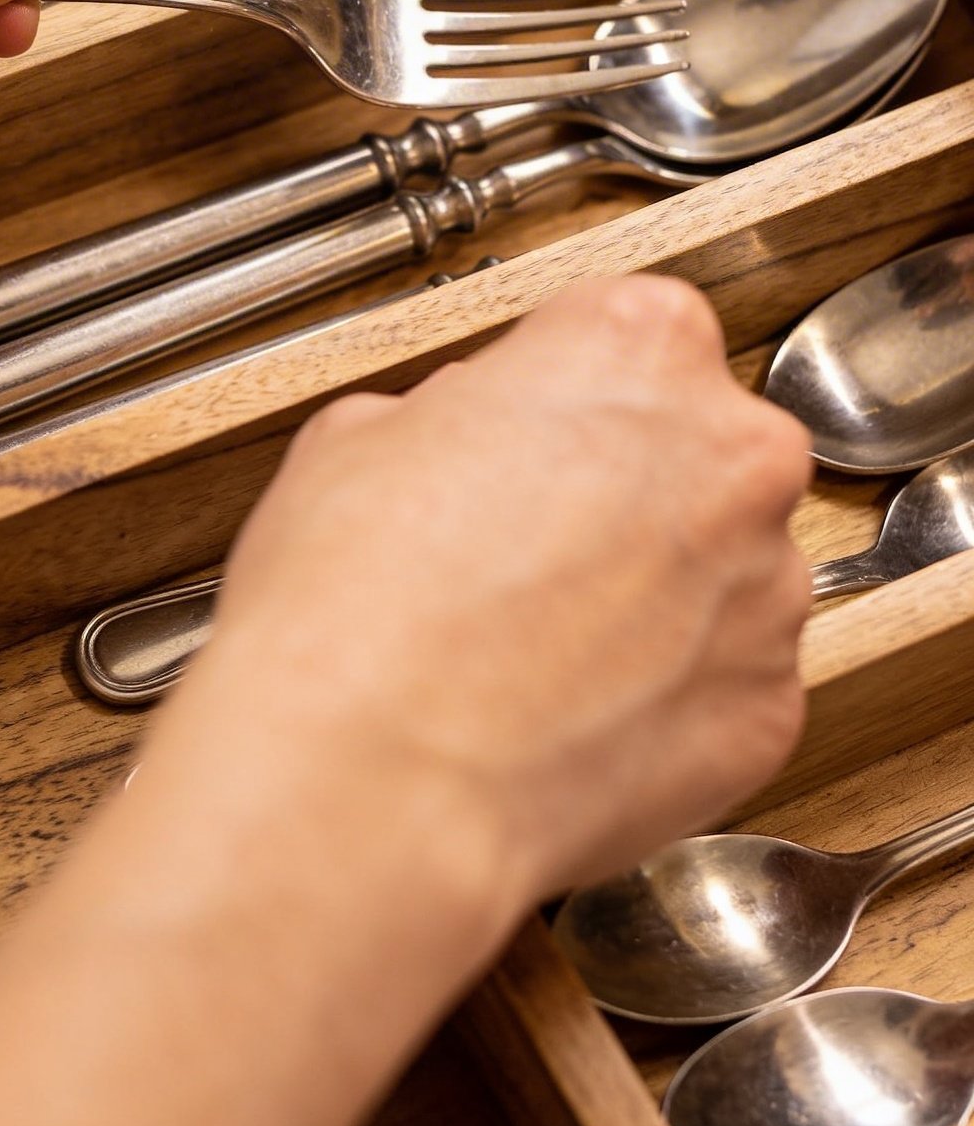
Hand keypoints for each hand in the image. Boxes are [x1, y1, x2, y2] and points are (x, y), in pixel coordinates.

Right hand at [149, 272, 809, 1005]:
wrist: (374, 788)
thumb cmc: (356, 611)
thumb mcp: (356, 437)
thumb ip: (457, 414)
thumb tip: (469, 441)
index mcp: (638, 346)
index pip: (630, 336)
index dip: (561, 397)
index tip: (524, 440)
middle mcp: (733, 456)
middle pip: (697, 451)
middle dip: (623, 495)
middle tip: (521, 550)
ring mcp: (767, 589)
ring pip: (720, 573)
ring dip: (651, 600)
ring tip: (534, 649)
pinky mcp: (769, 709)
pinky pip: (726, 686)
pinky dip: (666, 701)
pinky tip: (569, 716)